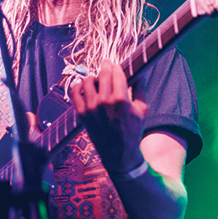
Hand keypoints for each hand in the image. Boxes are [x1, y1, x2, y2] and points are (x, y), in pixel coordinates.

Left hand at [69, 59, 147, 173]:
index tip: (116, 65)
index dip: (116, 66)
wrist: (119, 153)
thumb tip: (142, 71)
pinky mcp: (82, 114)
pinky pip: (74, 92)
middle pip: (102, 74)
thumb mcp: (143, 109)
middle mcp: (104, 102)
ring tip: (97, 80)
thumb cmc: (133, 131)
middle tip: (107, 65)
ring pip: (88, 80)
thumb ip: (140, 88)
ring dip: (93, 77)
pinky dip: (77, 86)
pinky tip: (83, 86)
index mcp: (121, 100)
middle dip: (106, 67)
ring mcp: (91, 108)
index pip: (116, 73)